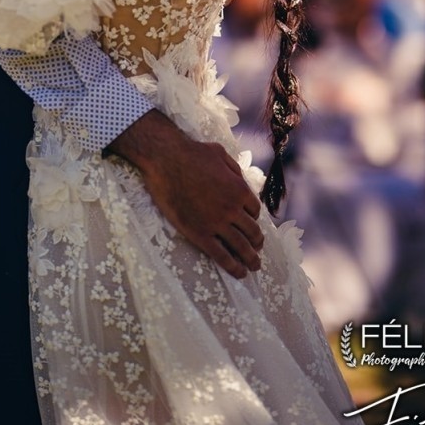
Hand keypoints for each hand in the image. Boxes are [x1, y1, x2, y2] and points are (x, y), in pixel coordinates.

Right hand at [107, 110, 263, 278]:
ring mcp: (216, 223)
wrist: (166, 160)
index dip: (253, 218)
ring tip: (253, 266)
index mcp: (239, 189)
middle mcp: (232, 209)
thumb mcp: (220, 154)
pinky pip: (221, 255)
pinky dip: (232, 266)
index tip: (250, 223)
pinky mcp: (199, 234)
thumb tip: (240, 180)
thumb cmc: (191, 152)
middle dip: (257, 242)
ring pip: (240, 246)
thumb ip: (234, 169)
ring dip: (250, 258)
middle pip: (252, 231)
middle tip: (258, 249)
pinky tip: (239, 272)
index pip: (255, 210)